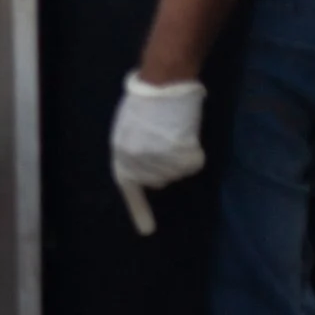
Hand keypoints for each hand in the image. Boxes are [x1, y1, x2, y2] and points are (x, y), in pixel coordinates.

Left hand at [109, 72, 206, 234]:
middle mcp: (138, 163)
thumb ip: (131, 151)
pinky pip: (193, 163)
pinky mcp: (182, 158)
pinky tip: (185, 132)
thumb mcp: (127, 128)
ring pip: (177, 172)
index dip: (139, 209)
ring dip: (177, 156)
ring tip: (173, 131)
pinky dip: (193, 150)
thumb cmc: (144, 101)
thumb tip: (142, 172)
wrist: (163, 83)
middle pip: (159, 180)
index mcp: (121, 154)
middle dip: (163, 165)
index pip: (130, 187)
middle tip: (165, 138)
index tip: (147, 231)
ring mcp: (161, 162)